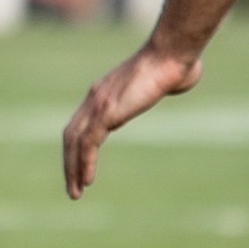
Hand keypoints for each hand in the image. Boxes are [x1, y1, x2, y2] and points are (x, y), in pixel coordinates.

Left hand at [61, 43, 202, 199]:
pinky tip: (86, 180)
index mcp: (104, 93)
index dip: (77, 147)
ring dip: (72, 169)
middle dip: (69, 163)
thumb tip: (179, 81)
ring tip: (75, 193)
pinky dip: (84, 162)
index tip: (79, 167)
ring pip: (74, 142)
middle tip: (72, 188)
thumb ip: (165, 84)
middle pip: (71, 135)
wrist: (173, 55)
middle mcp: (94, 99)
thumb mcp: (167, 79)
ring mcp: (97, 104)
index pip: (80, 125)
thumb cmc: (176, 64)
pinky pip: (88, 142)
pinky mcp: (105, 111)